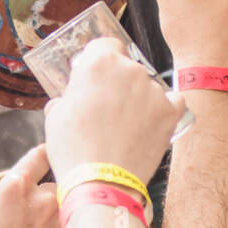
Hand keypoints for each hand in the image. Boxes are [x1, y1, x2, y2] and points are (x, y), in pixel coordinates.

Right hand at [0, 145, 59, 227]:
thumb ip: (0, 190)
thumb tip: (11, 186)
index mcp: (16, 184)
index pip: (40, 155)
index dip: (44, 153)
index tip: (49, 153)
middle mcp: (41, 197)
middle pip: (54, 182)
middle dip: (45, 193)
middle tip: (34, 209)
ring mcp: (57, 218)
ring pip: (63, 204)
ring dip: (54, 212)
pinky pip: (67, 225)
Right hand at [43, 38, 185, 185]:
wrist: (100, 182)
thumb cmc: (73, 149)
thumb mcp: (55, 116)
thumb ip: (68, 96)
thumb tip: (70, 99)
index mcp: (99, 62)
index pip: (106, 45)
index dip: (100, 60)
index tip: (96, 75)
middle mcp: (130, 70)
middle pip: (127, 66)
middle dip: (118, 82)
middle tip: (108, 107)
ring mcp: (153, 90)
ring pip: (147, 86)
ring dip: (139, 98)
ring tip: (126, 125)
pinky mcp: (171, 111)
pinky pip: (172, 101)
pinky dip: (164, 110)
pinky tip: (151, 124)